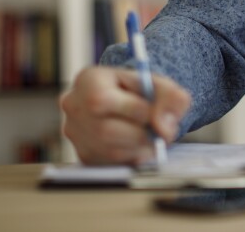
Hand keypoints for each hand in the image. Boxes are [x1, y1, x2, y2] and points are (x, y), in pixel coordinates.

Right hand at [59, 66, 190, 164]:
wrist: (130, 100)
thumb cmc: (141, 90)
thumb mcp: (159, 84)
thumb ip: (170, 98)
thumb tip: (164, 128)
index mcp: (88, 80)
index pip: (101, 100)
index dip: (136, 110)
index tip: (157, 114)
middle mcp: (74, 106)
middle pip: (106, 130)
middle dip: (141, 134)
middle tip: (160, 132)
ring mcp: (75, 133)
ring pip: (110, 151)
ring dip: (139, 148)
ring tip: (152, 136)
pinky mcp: (84, 155)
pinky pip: (111, 164)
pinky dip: (132, 157)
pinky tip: (139, 144)